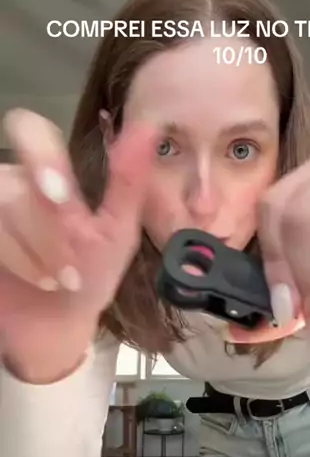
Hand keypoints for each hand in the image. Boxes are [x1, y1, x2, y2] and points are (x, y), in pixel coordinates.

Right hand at [0, 109, 157, 378]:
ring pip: (1, 214)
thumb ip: (127, 183)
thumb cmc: (89, 276)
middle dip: (47, 234)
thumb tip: (147, 129)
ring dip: (34, 255)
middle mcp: (7, 184)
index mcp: (44, 172)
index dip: (39, 157)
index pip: (29, 131)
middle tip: (71, 269)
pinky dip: (14, 261)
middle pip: (13, 187)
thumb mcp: (117, 233)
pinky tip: (35, 280)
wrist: (57, 327)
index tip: (63, 198)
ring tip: (56, 280)